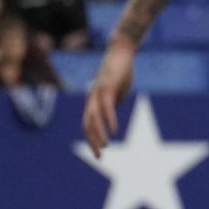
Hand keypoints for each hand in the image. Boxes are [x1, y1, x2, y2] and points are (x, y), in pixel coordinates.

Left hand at [82, 41, 133, 155]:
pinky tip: (114, 131)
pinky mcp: (107, 87)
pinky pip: (106, 107)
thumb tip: (111, 116)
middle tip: (99, 157)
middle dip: (92, 142)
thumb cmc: (120, 71)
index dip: (92, 140)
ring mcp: (97, 93)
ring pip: (93, 118)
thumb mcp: (117, 92)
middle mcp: (91, 98)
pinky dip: (109, 120)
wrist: (121, 51)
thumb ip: (113, 104)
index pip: (88, 125)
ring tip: (106, 146)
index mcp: (93, 101)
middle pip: (87, 125)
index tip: (100, 153)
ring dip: (98, 134)